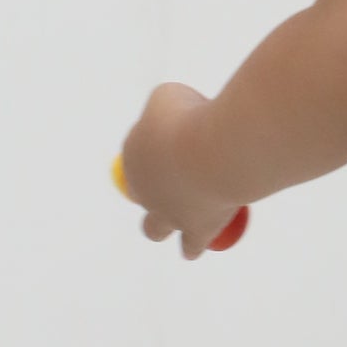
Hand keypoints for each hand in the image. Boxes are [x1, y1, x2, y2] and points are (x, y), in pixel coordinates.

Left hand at [117, 85, 247, 260]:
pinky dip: (192, 247)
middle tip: (169, 187)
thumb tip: (171, 115)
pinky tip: (193, 249)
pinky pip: (190, 245)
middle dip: (150, 192)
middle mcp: (142, 189)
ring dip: (160, 228)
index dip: (155, 154)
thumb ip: (164, 107)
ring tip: (173, 227)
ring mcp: (166, 213)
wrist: (213, 150)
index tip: (175, 149)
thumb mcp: (169, 97)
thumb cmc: (192, 117)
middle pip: (139, 195)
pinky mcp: (195, 230)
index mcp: (132, 155)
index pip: (137, 158)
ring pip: (154, 229)